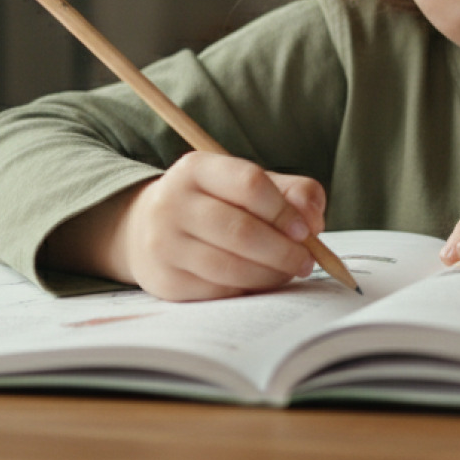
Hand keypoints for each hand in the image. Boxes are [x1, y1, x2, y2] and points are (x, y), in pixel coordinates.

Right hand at [48, 153, 327, 301]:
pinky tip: (260, 281)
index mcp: (196, 169)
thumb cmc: (215, 203)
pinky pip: (219, 290)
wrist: (146, 228)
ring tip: (289, 271)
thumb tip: (313, 218)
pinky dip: (248, 288)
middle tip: (306, 261)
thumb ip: (291, 192)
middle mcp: (173, 203)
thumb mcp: (246, 184)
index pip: (248, 183)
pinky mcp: (166, 281)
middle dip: (283, 250)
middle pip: (240, 230)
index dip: (284, 210)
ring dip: (271, 274)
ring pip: (231, 266)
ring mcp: (164, 244)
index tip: (306, 230)